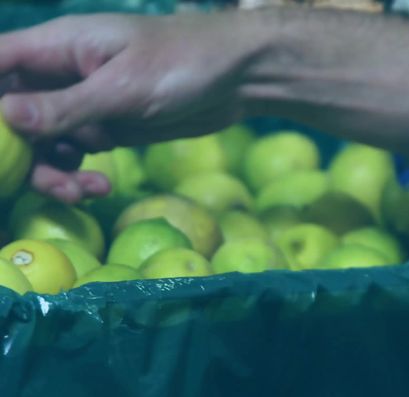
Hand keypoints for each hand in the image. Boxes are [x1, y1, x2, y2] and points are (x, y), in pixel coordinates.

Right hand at [0, 13, 270, 200]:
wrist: (241, 76)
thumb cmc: (184, 64)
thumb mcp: (124, 88)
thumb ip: (66, 105)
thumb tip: (7, 116)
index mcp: (56, 47)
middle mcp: (61, 73)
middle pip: (11, 115)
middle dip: (22, 152)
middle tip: (51, 182)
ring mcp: (83, 103)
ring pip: (42, 142)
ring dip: (52, 172)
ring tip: (84, 192)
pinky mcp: (107, 127)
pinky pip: (75, 154)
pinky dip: (79, 175)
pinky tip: (100, 189)